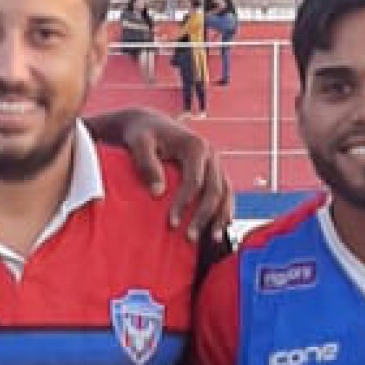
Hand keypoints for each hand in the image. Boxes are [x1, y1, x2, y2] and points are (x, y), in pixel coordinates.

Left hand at [92, 105, 234, 239]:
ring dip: (220, 218)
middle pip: (214, 190)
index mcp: (195, 146)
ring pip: (226, 194)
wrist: (151, 125)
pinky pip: (226, 194)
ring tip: (213, 240)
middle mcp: (211, 154)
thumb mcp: (139, 143)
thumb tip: (158, 192)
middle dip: (203, 216)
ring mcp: (216, 163)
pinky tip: (219, 230)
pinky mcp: (216, 172)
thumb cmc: (142, 135)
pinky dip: (224, 212)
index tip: (171, 224)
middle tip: (189, 238)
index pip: (194, 181)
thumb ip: (146, 163)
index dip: (184, 204)